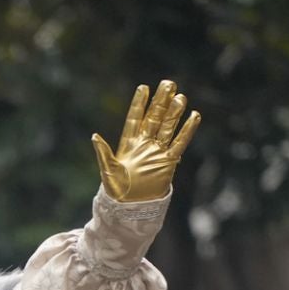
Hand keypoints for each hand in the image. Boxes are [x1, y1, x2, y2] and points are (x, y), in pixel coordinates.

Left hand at [92, 79, 199, 202]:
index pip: (135, 119)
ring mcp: (157, 151)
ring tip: (180, 96)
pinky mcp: (168, 161)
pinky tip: (194, 116)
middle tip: (168, 83)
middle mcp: (144, 144)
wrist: (129, 206)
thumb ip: (103, 152)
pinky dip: (186, 130)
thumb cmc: (115, 190)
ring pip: (167, 127)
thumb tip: (94, 136)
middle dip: (160, 102)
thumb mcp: (107, 170)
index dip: (139, 104)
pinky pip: (179, 143)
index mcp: (128, 143)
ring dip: (173, 113)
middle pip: (154, 118)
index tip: (144, 87)